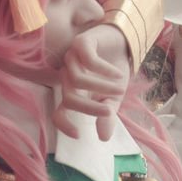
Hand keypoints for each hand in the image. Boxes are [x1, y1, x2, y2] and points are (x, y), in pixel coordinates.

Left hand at [51, 23, 131, 140]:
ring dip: (101, 87)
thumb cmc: (115, 73)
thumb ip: (107, 116)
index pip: (58, 111)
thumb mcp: (114, 99)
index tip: (78, 135)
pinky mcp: (81, 42)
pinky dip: (104, 70)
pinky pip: (88, 60)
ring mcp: (71, 58)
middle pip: (69, 97)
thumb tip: (104, 138)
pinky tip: (117, 74)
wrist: (124, 44)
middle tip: (109, 111)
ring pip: (77, 79)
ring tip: (119, 89)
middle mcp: (67, 76)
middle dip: (89, 108)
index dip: (63, 124)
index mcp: (72, 91)